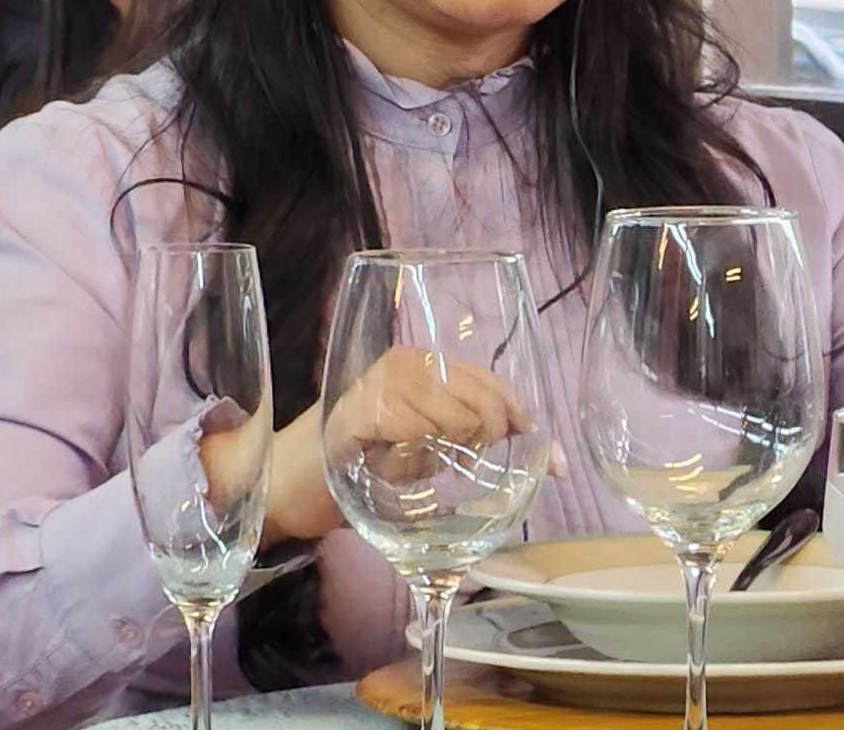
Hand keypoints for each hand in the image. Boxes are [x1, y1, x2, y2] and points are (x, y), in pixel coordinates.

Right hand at [255, 348, 560, 549]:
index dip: (522, 416)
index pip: (491, 380)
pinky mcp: (360, 407)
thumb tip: (551, 456)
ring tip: (415, 460)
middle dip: (489, 437)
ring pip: (454, 416)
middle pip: (481, 397)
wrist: (288, 483)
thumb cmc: (360, 466)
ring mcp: (382, 380)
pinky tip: (393, 462)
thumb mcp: (425, 451)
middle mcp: (407, 360)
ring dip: (450, 449)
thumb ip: (472, 440)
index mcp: (425, 364)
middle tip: (462, 462)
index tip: (555, 462)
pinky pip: (415, 430)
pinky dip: (415, 454)